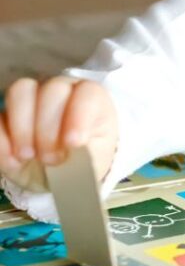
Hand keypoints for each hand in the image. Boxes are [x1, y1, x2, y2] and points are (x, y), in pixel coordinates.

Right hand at [0, 77, 118, 190]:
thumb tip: (74, 144)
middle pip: (52, 89)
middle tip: (52, 159)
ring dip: (22, 127)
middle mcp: (63, 90)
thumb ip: (89, 151)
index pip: (88, 92)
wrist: (58, 176)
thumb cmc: (83, 162)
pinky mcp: (5, 116)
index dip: (79, 115)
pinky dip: (2, 141)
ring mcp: (32, 98)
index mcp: (92, 98)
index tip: (73, 143)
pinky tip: (13, 161)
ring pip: (20, 91)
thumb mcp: (94, 161)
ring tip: (28, 156)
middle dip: (49, 128)